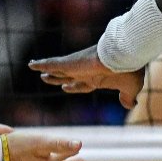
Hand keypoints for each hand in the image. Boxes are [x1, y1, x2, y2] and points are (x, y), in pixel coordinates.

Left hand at [29, 46, 145, 108]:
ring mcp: (77, 67)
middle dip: (57, 78)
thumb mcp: (129, 88)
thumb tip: (130, 104)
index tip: (66, 88)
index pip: (81, 84)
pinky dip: (41, 64)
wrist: (125, 56)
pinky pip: (51, 63)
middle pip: (66, 76)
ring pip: (57, 69)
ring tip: (36, 69)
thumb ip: (127, 96)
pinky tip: (31, 65)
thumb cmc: (128, 70)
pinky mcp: (71, 63)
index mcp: (97, 78)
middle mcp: (85, 72)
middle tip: (46, 78)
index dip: (73, 86)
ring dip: (47, 71)